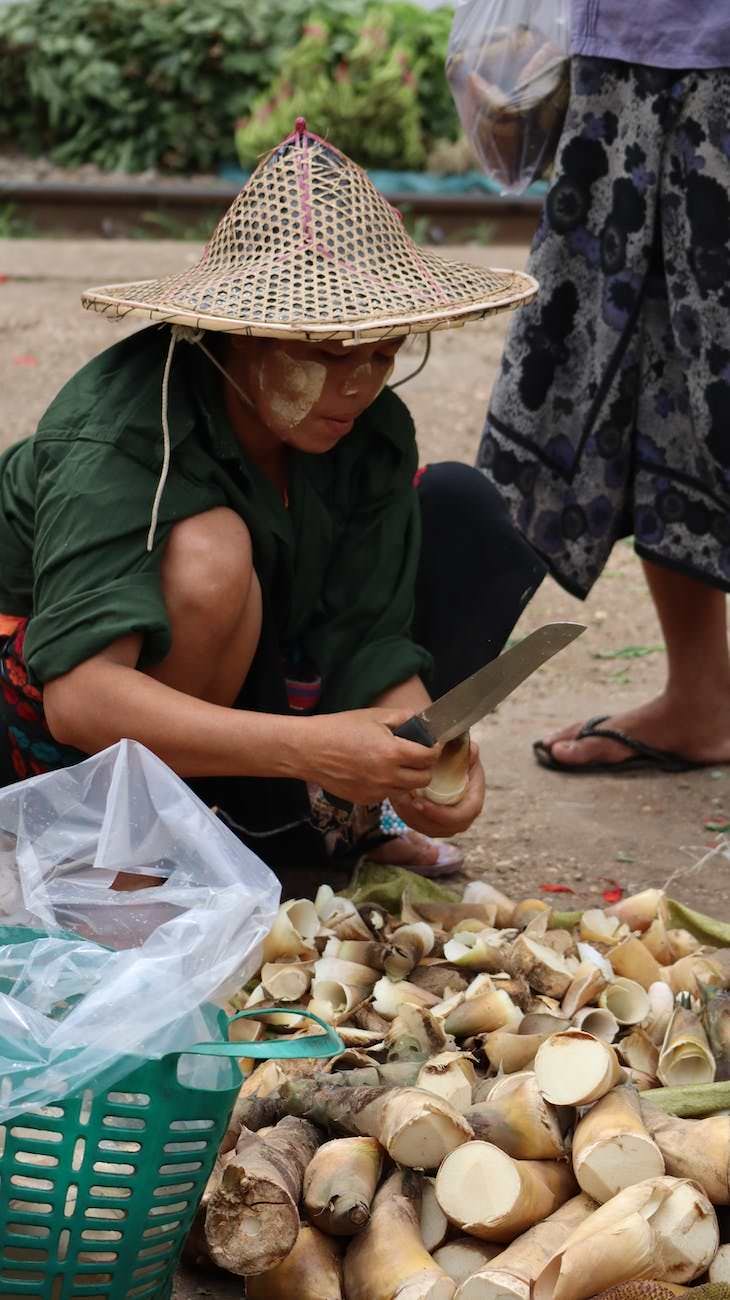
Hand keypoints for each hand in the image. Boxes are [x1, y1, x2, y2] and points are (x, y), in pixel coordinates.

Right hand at [299, 707, 441, 804]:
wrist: (309, 750)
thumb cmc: (340, 728)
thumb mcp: (374, 716)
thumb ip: (403, 717)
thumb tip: (423, 718)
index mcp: (393, 753)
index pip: (429, 757)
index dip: (434, 749)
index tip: (431, 744)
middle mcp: (388, 776)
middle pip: (424, 779)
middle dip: (424, 766)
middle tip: (416, 755)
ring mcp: (377, 791)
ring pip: (407, 790)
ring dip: (408, 778)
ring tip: (397, 764)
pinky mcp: (366, 800)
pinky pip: (388, 794)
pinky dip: (389, 785)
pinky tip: (377, 771)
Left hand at [388, 742, 484, 836]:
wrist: (443, 758)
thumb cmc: (454, 754)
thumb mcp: (462, 749)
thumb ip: (467, 750)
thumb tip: (471, 751)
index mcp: (474, 797)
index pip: (464, 814)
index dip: (443, 814)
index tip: (421, 803)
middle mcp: (463, 813)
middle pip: (447, 827)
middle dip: (424, 818)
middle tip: (407, 802)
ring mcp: (448, 819)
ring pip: (431, 829)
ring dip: (413, 817)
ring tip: (400, 799)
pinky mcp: (433, 821)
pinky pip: (420, 826)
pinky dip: (408, 816)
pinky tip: (399, 800)